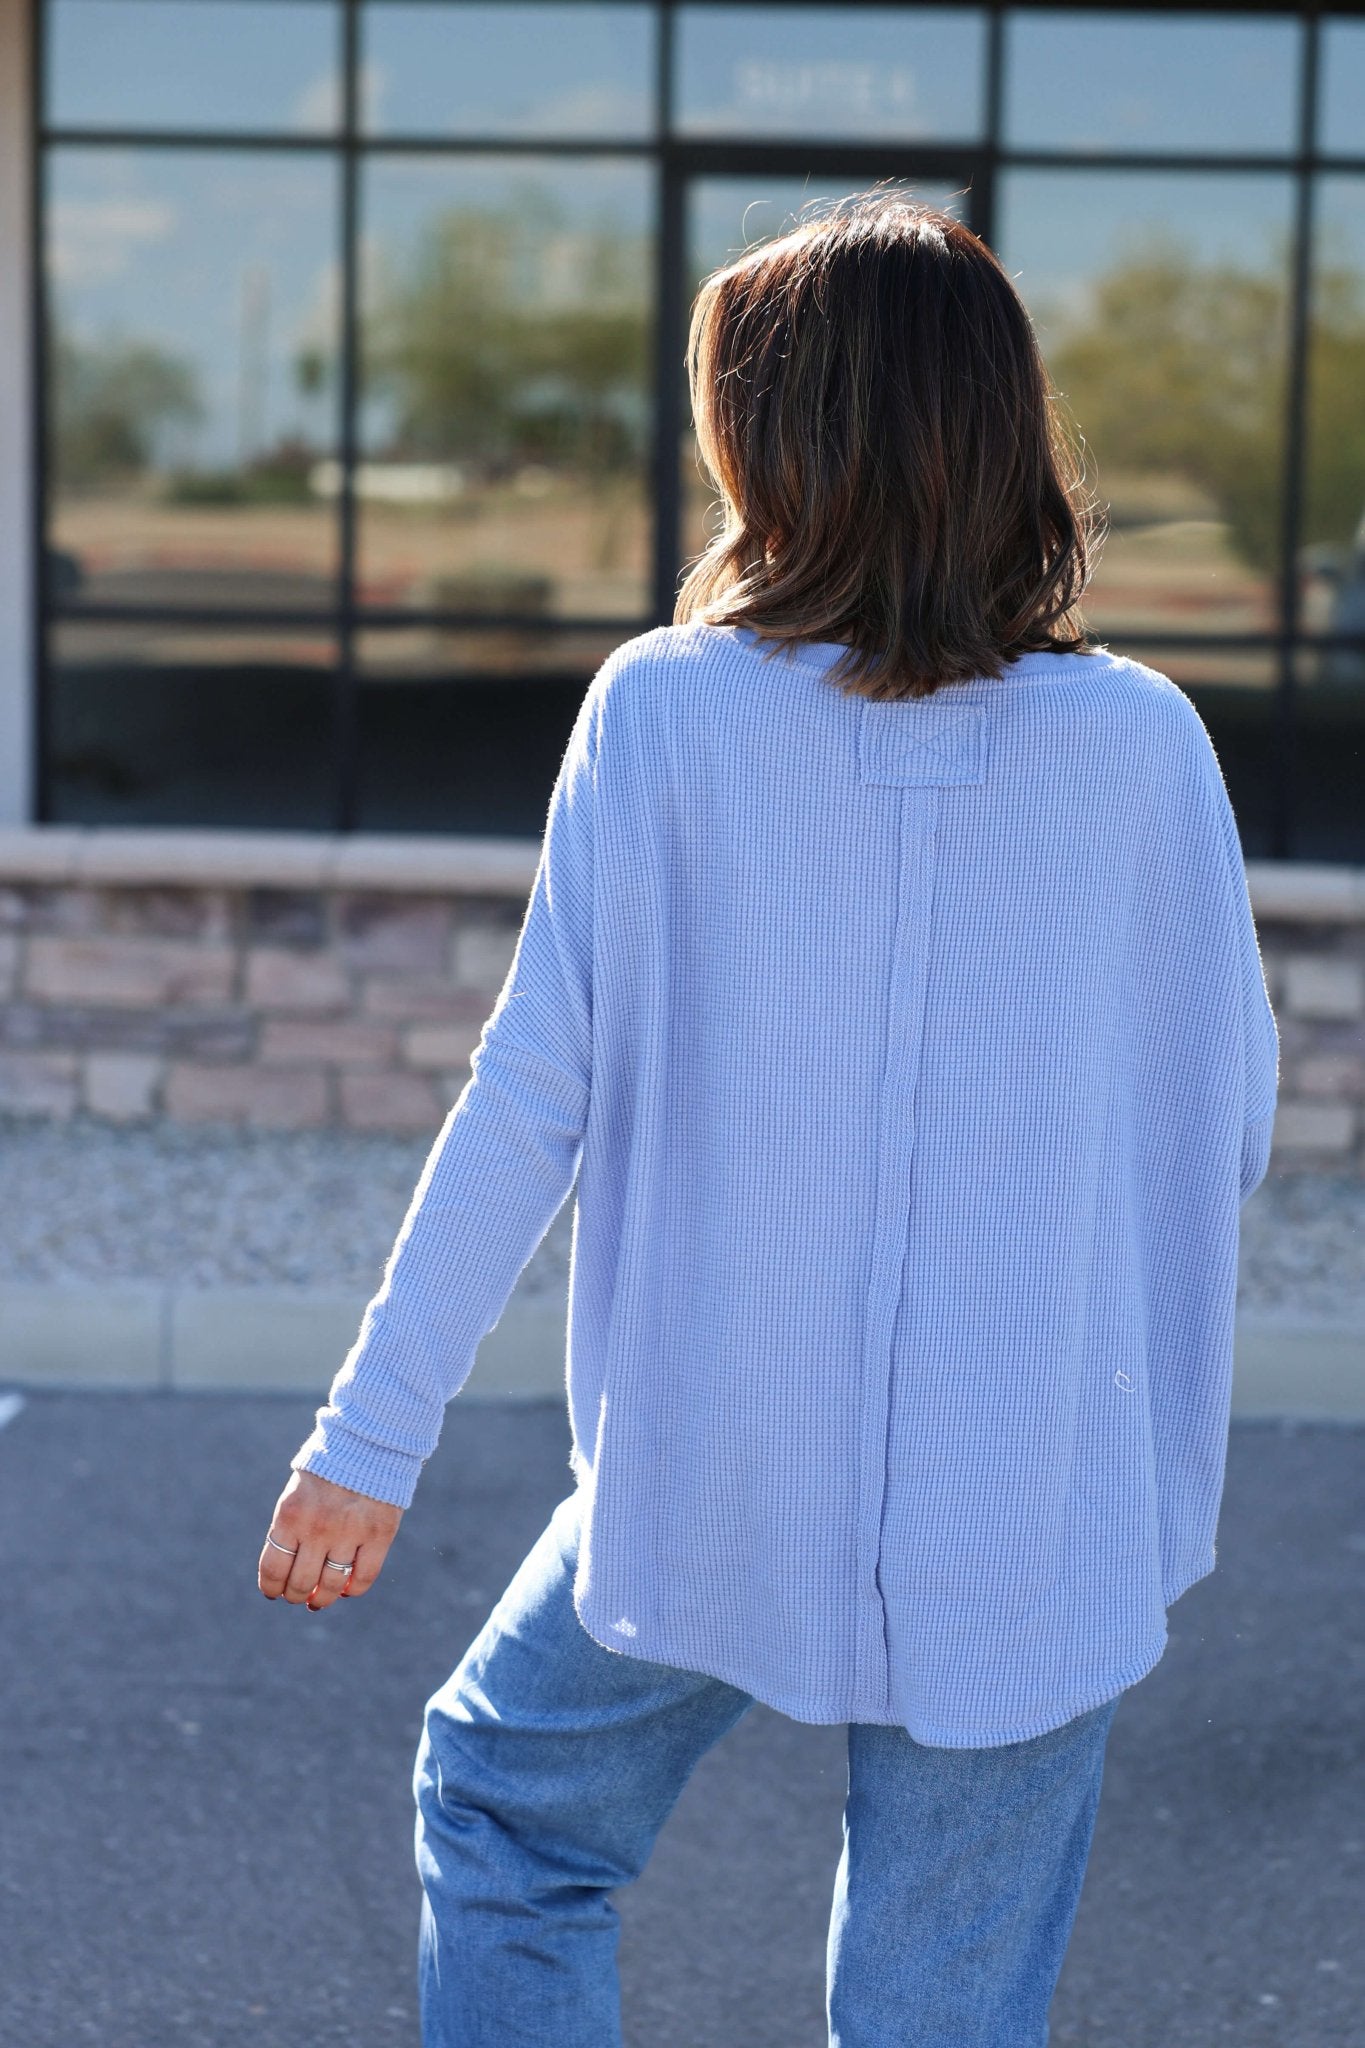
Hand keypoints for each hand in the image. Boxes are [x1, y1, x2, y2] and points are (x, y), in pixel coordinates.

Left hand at [258, 1468, 403, 1610]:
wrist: (368, 1439)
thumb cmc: (327, 1469)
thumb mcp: (296, 1493)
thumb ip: (291, 1530)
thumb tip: (286, 1575)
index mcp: (290, 1515)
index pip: (273, 1569)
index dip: (272, 1588)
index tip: (274, 1592)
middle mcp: (318, 1526)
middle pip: (301, 1583)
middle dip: (296, 1595)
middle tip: (299, 1595)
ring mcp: (350, 1531)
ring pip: (331, 1586)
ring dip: (322, 1599)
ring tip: (320, 1598)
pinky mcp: (380, 1533)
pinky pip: (364, 1578)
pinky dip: (353, 1590)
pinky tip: (347, 1588)